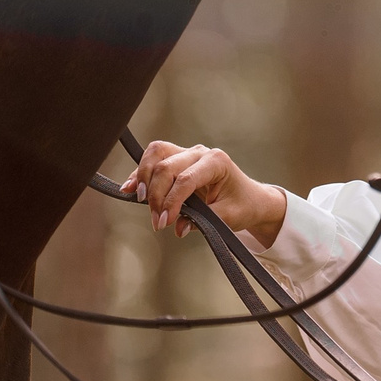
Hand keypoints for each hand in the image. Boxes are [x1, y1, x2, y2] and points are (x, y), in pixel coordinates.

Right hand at [125, 140, 287, 243]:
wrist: (251, 198)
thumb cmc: (243, 206)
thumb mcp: (229, 217)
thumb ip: (204, 222)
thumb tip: (178, 228)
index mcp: (217, 162)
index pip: (185, 179)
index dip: (171, 201)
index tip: (164, 223)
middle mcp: (200, 153)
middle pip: (166, 166)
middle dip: (155, 194)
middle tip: (156, 222)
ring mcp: (188, 153)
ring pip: (156, 153)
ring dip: (143, 177)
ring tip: (138, 199)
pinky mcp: (177, 160)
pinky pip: (154, 160)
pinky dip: (140, 173)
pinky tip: (129, 188)